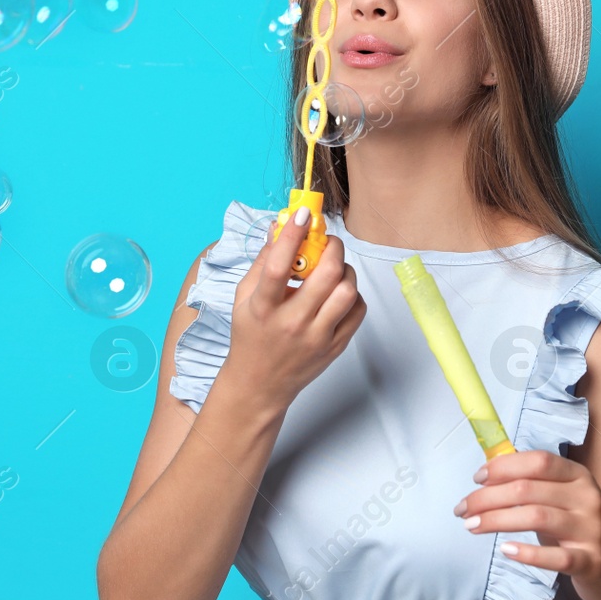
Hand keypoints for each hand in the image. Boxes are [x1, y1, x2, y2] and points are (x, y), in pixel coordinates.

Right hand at [222, 205, 366, 410]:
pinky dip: (352, 293)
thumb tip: (279, 226)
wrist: (259, 384)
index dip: (293, 236)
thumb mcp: (244, 297)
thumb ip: (262, 261)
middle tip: (327, 243)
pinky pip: (357, 310)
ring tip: (333, 269)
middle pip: (325, 276)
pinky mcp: (335, 347)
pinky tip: (337, 292)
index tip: (302, 215)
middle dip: (332, 248)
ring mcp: (316, 337)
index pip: (279, 267)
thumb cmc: (251, 335)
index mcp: (263, 309)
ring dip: (344, 270)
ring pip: (347, 291)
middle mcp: (292, 323)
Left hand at [453, 449, 600, 599]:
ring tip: (471, 526)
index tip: (477, 478)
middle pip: (528, 490)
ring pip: (537, 517)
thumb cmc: (579, 529)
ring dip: (497, 521)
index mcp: (578, 476)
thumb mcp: (563, 499)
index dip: (504, 466)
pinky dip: (529, 553)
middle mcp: (587, 498)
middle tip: (463, 509)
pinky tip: (506, 550)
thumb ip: (534, 484)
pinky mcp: (592, 561)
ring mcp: (591, 529)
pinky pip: (557, 556)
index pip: (538, 461)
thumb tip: (489, 469)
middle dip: (487, 498)